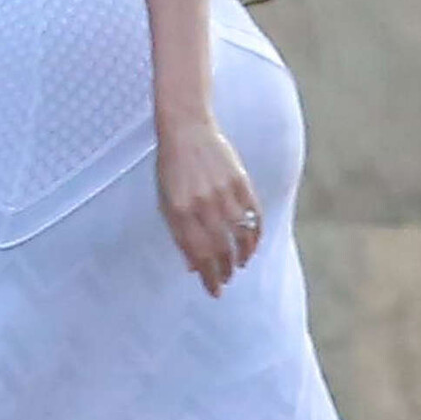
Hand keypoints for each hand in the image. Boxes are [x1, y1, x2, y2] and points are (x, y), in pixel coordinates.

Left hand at [155, 120, 261, 296]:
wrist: (186, 128)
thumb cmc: (172, 168)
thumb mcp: (165, 200)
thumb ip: (179, 234)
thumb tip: (193, 267)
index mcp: (179, 210)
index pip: (198, 255)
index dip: (208, 277)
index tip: (214, 291)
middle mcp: (202, 204)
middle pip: (220, 249)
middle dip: (224, 272)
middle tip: (226, 281)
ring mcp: (223, 192)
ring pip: (240, 237)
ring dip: (241, 257)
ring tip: (238, 265)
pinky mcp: (241, 182)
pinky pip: (254, 217)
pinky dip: (255, 236)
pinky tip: (251, 246)